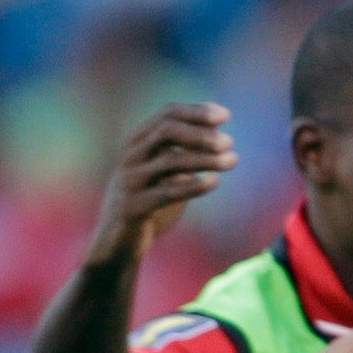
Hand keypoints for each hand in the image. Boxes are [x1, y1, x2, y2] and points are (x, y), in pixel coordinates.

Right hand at [95, 102, 236, 262]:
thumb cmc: (150, 201)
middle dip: (201, 133)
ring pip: (170, 160)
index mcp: (138, 142)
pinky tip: (214, 181)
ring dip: (206, 159)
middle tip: (229, 142)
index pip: (167, 114)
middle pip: (167, 131)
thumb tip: (219, 130)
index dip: (197, 112)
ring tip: (233, 161)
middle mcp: (131, 156)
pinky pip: (166, 193)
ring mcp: (131, 181)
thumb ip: (184, 151)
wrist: (119, 240)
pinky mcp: (134, 207)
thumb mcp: (166, 171)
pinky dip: (193, 185)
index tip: (226, 116)